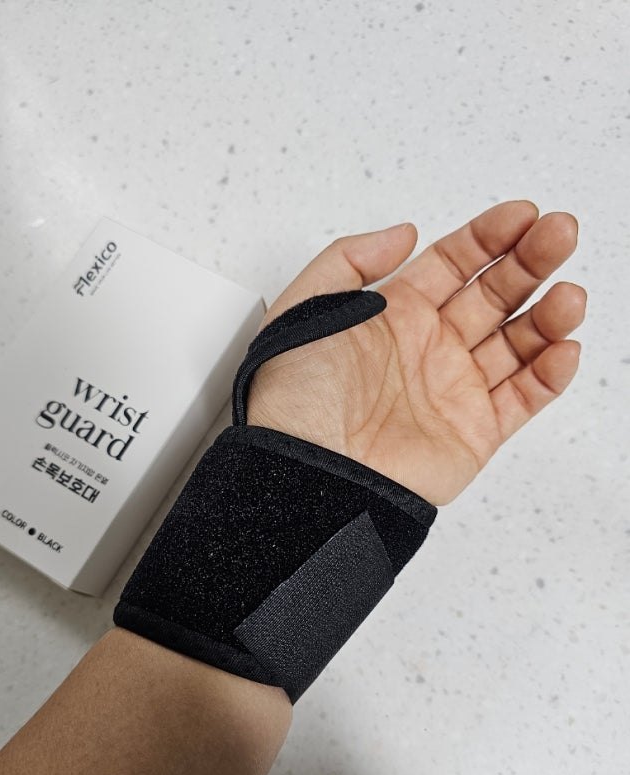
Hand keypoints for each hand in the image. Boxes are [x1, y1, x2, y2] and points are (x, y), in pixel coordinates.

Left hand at [247, 201, 585, 504]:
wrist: (306, 474)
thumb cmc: (293, 402)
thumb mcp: (302, 308)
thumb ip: (350, 260)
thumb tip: (404, 233)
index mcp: (392, 318)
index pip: (453, 264)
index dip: (489, 237)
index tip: (522, 215)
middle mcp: (427, 351)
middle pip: (494, 295)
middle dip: (530, 262)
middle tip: (559, 234)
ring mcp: (452, 391)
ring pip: (517, 344)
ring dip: (549, 315)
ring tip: (567, 296)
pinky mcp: (472, 434)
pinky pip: (523, 400)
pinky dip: (549, 375)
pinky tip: (564, 347)